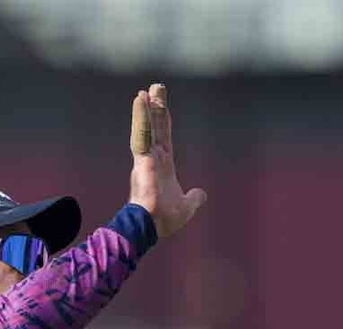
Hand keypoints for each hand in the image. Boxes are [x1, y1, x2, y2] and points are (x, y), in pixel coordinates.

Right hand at [128, 83, 206, 237]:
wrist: (153, 227)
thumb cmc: (165, 219)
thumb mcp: (187, 206)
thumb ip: (194, 199)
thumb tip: (201, 194)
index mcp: (163, 165)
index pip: (164, 136)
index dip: (163, 119)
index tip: (160, 104)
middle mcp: (153, 158)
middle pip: (156, 126)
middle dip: (156, 107)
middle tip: (157, 87)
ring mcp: (147, 158)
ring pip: (148, 127)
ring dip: (148, 108)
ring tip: (148, 90)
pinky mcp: (143, 159)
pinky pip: (142, 133)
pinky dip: (141, 116)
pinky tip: (141, 99)